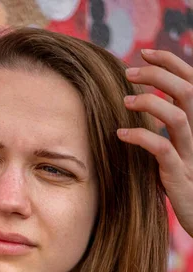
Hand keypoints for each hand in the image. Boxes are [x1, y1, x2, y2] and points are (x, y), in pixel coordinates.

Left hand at [117, 49, 192, 237]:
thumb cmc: (181, 182)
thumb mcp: (175, 149)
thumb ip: (167, 126)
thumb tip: (143, 104)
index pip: (191, 83)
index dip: (170, 63)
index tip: (145, 53)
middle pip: (187, 92)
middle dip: (158, 75)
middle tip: (128, 72)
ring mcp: (190, 154)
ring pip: (178, 117)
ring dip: (150, 103)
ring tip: (125, 100)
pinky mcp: (178, 175)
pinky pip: (162, 149)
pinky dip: (140, 137)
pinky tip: (121, 134)